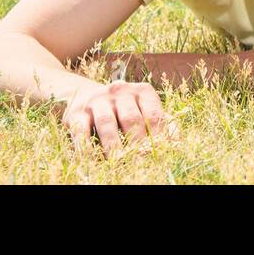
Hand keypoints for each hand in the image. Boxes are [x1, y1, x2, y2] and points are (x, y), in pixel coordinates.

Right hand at [62, 80, 176, 156]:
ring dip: (113, 146)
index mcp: (142, 91)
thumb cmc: (124, 108)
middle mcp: (120, 91)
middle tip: (141, 163)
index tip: (159, 155)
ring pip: (107, 124)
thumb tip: (177, 144)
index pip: (154, 115)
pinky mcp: (76, 112)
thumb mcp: (144, 109)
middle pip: (132, 119)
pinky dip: (86, 147)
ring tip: (118, 163)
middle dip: (137, 144)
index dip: (158, 138)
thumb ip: (162, 123)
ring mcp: (97, 100)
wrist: (85, 95)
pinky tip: (92, 160)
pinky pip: (81, 131)